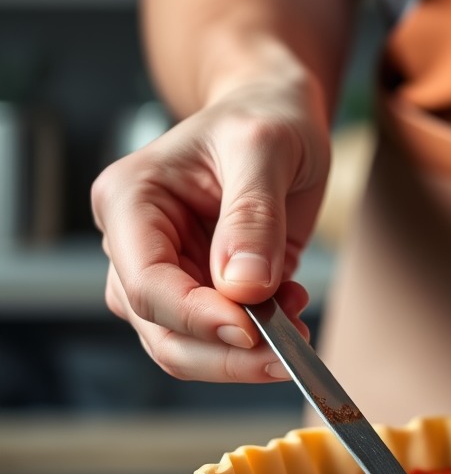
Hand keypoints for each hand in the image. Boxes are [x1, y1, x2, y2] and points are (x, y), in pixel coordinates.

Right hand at [92, 74, 331, 381]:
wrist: (278, 118)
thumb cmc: (265, 118)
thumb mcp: (266, 147)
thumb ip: (254, 215)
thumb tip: (244, 288)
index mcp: (130, 201)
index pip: (147, 284)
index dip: (198, 319)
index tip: (254, 333)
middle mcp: (135, 245)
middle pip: (162, 330)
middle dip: (225, 355)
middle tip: (286, 355)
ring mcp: (168, 274)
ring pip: (187, 347)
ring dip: (244, 355)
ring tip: (297, 320)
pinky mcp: (204, 293)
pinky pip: (222, 339)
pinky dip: (260, 340)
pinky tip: (291, 305)